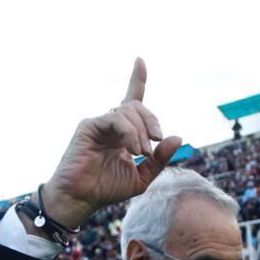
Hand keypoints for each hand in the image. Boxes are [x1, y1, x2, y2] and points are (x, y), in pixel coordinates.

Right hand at [40, 58, 183, 227]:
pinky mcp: (89, 125)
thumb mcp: (142, 176)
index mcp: (122, 133)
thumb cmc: (106, 189)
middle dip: (152, 121)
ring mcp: (99, 123)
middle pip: (137, 106)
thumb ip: (160, 159)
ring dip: (141, 132)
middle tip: (152, 146)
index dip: (137, 79)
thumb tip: (178, 137)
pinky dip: (129, 132)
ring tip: (140, 153)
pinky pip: (116, 118)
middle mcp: (111, 124)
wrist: (81, 198)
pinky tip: (132, 149)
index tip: (140, 61)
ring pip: (129, 110)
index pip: (132, 100)